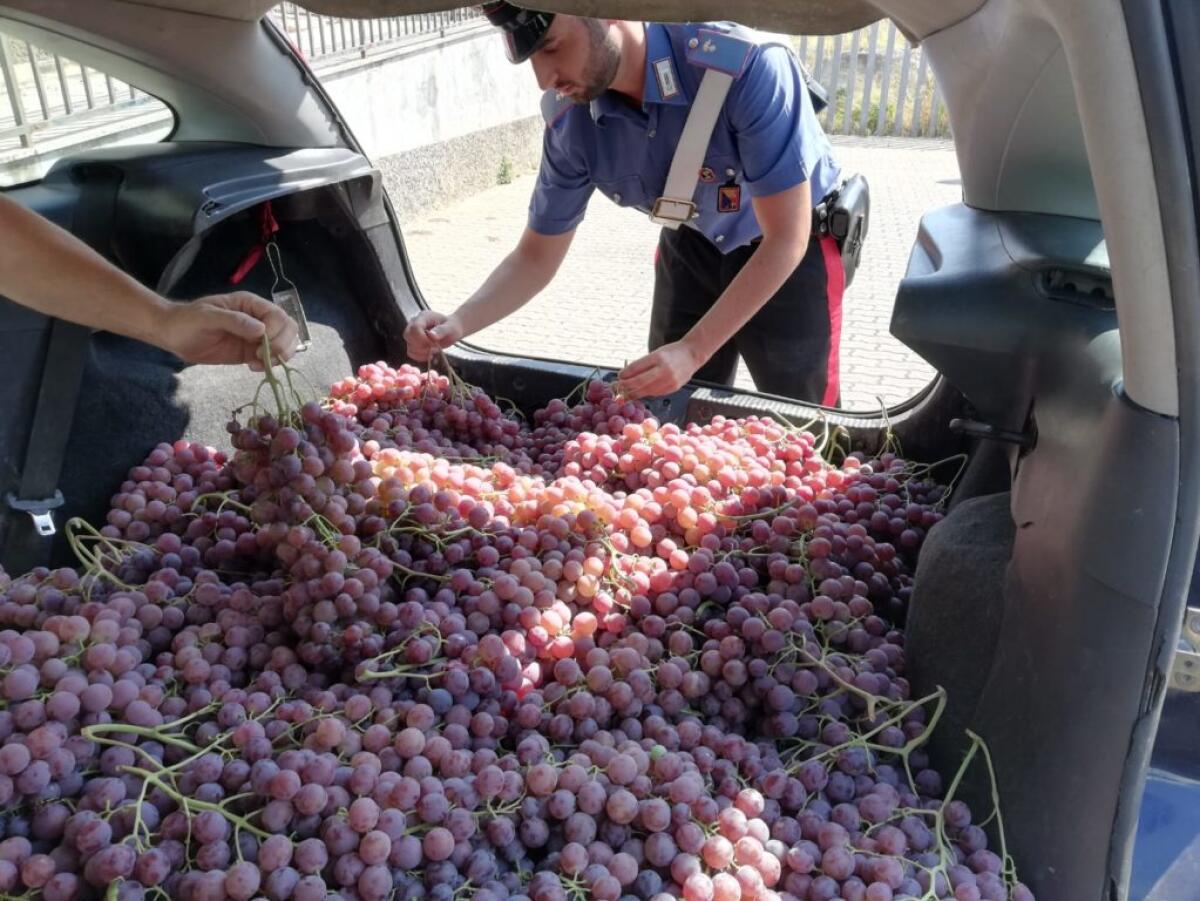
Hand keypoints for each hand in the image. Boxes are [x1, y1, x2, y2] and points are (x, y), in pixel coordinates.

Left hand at [158, 293, 299, 370]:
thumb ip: (234, 320)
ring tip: (258, 364)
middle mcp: (258, 318)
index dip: (275, 331)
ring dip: (280, 356)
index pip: (278, 315)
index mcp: (250, 304)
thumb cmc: (187, 320)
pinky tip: (253, 367)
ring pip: (286, 344)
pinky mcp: (251, 352)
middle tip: (262, 356)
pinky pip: (272, 358)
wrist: (173, 335)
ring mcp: (257, 336)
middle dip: (283, 345)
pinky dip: (270, 365)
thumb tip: (261, 329)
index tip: (259, 343)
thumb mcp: (207, 316)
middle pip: (289, 329)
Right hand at [404, 310, 462, 362]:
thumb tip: (431, 335)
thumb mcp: (451, 328)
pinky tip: (429, 354)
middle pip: (408, 336)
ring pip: (409, 346)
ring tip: (433, 350)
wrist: (451, 330)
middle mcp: (414, 323)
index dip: (422, 338)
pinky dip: (420, 356)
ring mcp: (412, 333)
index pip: (415, 327)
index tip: (434, 343)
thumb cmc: (452, 327)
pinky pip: (411, 352)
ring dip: (421, 352)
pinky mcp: (413, 342)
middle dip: (421, 345)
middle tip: (434, 347)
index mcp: (423, 317)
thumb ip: (442, 330)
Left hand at [617, 341, 703, 398]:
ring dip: (634, 393)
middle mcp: (664, 370)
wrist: (692, 355)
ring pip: (646, 390)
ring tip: (626, 393)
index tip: (618, 377)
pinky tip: (640, 392)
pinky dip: (646, 393)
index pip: (636, 368)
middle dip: (626, 386)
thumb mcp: (656, 353)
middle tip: (618, 387)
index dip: (625, 374)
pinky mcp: (673, 388)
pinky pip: (655, 393)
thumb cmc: (671, 353)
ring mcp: (670, 381)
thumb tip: (625, 376)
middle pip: (639, 382)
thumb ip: (643, 365)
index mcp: (657, 357)